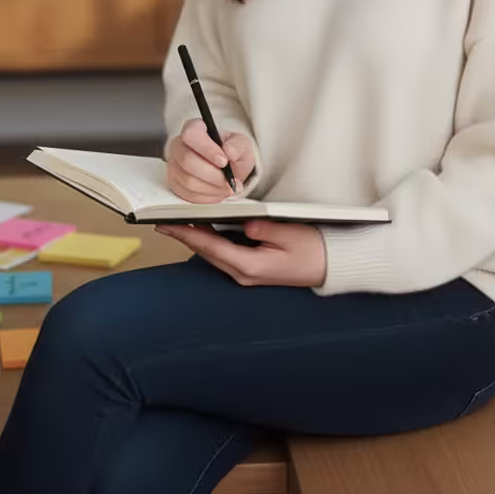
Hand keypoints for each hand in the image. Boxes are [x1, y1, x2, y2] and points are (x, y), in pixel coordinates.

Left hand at [155, 220, 326, 287]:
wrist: (329, 267)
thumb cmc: (313, 250)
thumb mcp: (289, 234)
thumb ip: (263, 228)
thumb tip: (243, 223)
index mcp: (250, 266)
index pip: (210, 246)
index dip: (186, 234)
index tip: (167, 224)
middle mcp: (243, 273)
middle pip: (207, 251)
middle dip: (185, 235)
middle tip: (165, 219)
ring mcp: (246, 274)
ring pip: (213, 253)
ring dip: (196, 238)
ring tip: (179, 221)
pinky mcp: (251, 269)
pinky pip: (224, 253)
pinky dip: (210, 240)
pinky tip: (205, 229)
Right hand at [167, 119, 255, 203]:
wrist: (229, 167)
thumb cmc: (232, 152)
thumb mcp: (241, 144)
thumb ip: (237, 146)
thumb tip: (229, 152)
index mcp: (194, 129)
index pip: (191, 135)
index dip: (207, 149)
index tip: (224, 161)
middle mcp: (179, 146)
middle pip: (187, 160)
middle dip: (212, 174)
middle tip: (229, 180)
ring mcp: (175, 165)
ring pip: (188, 181)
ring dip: (212, 188)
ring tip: (227, 187)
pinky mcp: (175, 184)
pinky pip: (188, 195)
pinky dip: (207, 197)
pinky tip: (218, 192)